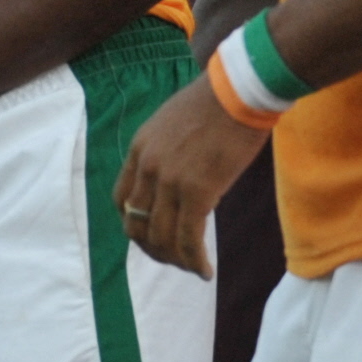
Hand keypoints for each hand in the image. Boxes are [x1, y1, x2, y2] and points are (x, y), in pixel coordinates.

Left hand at [112, 75, 268, 278]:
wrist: (239, 90)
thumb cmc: (216, 102)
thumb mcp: (173, 124)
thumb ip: (168, 153)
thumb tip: (186, 183)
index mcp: (138, 150)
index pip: (122, 200)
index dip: (134, 224)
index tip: (152, 234)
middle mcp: (147, 168)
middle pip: (137, 225)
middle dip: (154, 249)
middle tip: (174, 259)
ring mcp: (170, 181)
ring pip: (161, 237)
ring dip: (175, 260)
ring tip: (193, 269)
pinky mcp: (198, 192)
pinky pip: (189, 239)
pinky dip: (194, 261)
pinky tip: (205, 271)